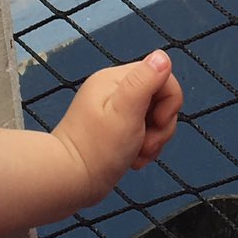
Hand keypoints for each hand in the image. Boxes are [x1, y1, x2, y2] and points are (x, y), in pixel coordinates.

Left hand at [54, 52, 182, 206]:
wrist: (68, 181)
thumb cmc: (97, 148)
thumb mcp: (126, 111)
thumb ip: (144, 81)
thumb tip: (161, 56)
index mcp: (116, 79)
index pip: (162, 77)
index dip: (169, 102)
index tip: (157, 123)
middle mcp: (114, 90)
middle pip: (160, 99)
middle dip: (161, 126)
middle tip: (145, 144)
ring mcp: (114, 111)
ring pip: (154, 119)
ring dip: (153, 140)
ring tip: (137, 154)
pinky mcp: (114, 130)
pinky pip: (142, 132)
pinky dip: (143, 148)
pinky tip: (133, 160)